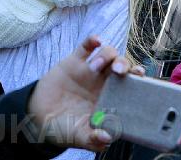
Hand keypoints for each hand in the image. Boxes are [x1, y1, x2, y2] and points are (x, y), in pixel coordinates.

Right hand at [26, 36, 143, 150]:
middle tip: (119, 71)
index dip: (139, 79)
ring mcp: (90, 70)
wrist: (39, 118)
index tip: (141, 76)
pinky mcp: (74, 62)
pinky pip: (86, 47)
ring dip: (106, 55)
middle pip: (122, 66)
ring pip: (107, 54)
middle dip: (125, 64)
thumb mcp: (79, 137)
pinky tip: (96, 40)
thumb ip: (93, 139)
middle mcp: (104, 82)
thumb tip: (107, 138)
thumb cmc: (65, 129)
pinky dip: (92, 40)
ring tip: (95, 66)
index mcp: (111, 99)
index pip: (131, 85)